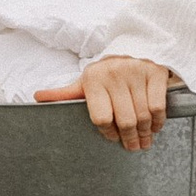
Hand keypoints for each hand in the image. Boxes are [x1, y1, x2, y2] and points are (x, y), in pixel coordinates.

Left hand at [36, 53, 174, 151]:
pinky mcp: (155, 72)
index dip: (108, 132)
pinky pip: (158, 106)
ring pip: (143, 116)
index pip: (101, 118)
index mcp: (92, 79)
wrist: (133, 48)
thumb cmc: (106, 73)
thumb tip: (37, 97)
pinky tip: (155, 126)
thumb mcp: (85, 83)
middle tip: (133, 147)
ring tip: (144, 140)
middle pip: (124, 120)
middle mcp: (113, 73)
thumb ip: (64, 94)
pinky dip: (158, 121)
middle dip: (130, 139)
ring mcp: (136, 72)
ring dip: (145, 133)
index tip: (113, 137)